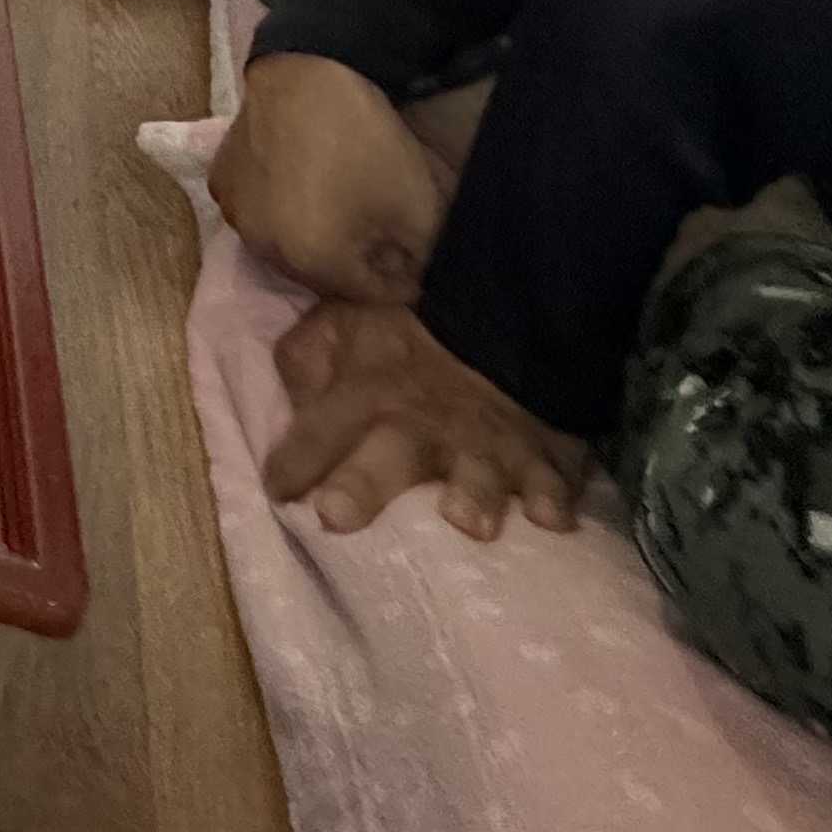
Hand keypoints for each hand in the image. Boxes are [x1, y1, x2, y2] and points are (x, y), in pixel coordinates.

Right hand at [211, 51, 451, 306]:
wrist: (307, 74)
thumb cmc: (365, 142)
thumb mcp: (419, 208)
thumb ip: (419, 261)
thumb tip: (412, 281)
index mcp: (314, 268)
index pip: (373, 294)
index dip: (401, 272)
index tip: (413, 243)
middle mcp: (266, 253)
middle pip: (326, 273)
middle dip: (356, 256)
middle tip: (379, 217)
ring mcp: (238, 217)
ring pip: (289, 243)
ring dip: (316, 232)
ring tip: (340, 192)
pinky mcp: (221, 182)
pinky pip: (261, 211)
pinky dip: (282, 205)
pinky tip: (302, 174)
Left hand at [262, 300, 587, 538]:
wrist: (504, 305)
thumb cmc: (406, 326)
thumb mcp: (340, 322)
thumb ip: (308, 361)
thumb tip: (290, 405)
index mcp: (366, 394)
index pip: (318, 432)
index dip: (294, 461)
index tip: (277, 492)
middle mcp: (421, 425)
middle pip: (388, 458)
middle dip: (363, 485)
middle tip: (337, 516)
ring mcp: (485, 443)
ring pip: (478, 473)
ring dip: (473, 496)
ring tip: (470, 525)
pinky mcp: (542, 452)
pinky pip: (553, 475)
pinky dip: (553, 496)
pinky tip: (554, 519)